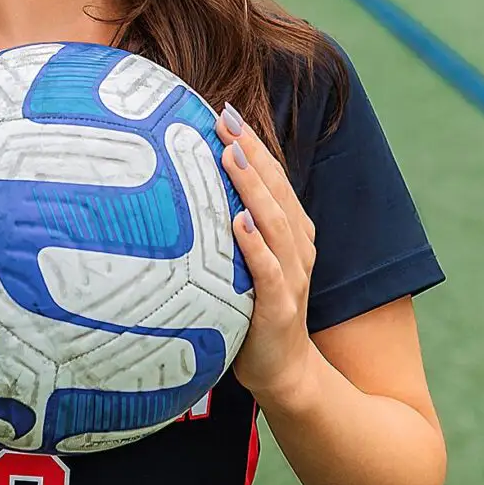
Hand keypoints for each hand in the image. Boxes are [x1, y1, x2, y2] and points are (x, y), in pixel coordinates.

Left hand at [217, 106, 318, 411]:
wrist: (284, 372)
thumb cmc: (255, 313)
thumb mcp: (245, 265)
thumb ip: (230, 231)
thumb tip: (186, 193)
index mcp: (291, 234)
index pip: (273, 180)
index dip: (254, 144)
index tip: (226, 112)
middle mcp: (296, 248)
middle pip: (275, 190)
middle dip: (251, 151)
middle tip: (224, 117)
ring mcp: (291, 276)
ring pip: (274, 221)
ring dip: (253, 186)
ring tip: (230, 154)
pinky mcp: (279, 306)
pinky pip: (268, 269)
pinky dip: (255, 244)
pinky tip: (239, 222)